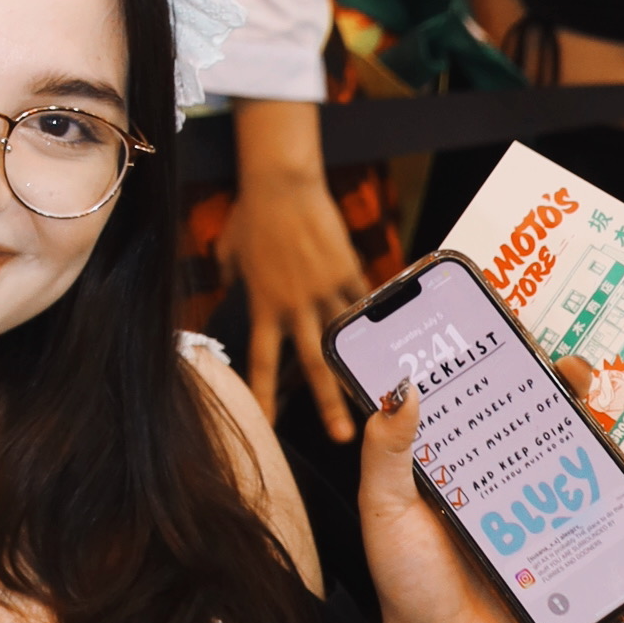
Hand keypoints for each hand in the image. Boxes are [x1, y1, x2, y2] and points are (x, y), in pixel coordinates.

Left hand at [228, 118, 365, 445]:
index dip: (265, 394)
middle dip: (328, 404)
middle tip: (343, 439)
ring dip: (364, 367)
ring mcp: (325, 289)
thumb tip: (230, 278)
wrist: (282, 183)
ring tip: (384, 394)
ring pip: (348, 339)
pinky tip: (393, 334)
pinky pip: (363, 300)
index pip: (263, 360)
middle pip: (314, 365)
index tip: (266, 425)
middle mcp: (296, 305)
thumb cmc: (252, 212)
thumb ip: (232, 272)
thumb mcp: (231, 249)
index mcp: (264, 304)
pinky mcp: (348, 270)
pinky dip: (375, 316)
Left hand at [356, 377, 623, 622]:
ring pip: (605, 474)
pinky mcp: (593, 567)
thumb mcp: (386, 510)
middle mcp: (522, 485)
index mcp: (475, 465)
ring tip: (623, 427)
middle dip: (573, 387)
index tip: (520, 330)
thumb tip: (402, 387)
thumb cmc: (410, 586)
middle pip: (559, 423)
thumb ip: (386, 451)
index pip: (499, 399)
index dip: (513, 362)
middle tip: (576, 372)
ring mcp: (563, 523)